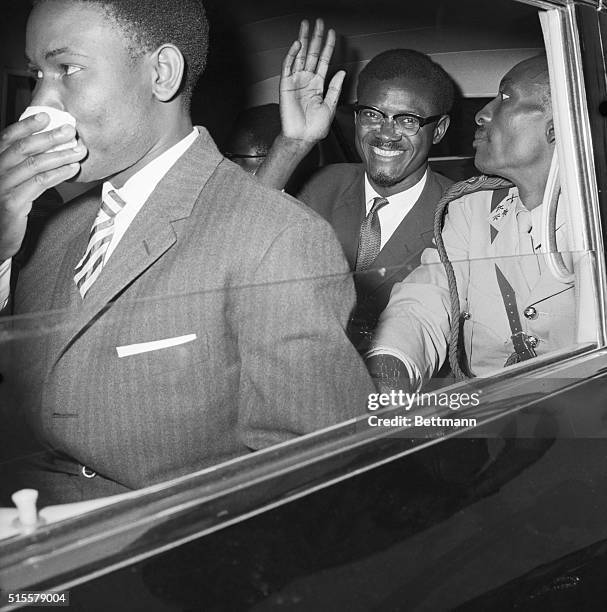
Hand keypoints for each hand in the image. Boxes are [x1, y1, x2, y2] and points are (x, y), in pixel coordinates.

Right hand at [0, 113, 86, 260]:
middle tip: (70, 131)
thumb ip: (22, 168)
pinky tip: (72, 169)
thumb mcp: (12, 184)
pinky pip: (39, 183)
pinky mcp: (12, 202)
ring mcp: (2, 186)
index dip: (26, 125)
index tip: (46, 116)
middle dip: (49, 137)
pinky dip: (57, 174)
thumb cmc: (6, 210)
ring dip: (60, 156)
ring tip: (78, 151)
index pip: (8, 138)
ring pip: (33, 164)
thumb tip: (49, 150)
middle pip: (23, 148)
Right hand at [280, 18, 345, 143]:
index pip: (324, 60)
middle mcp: (307, 80)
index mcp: (318, 84)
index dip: (328, 46)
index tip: (333, 33)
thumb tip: (342, 72)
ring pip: (299, 55)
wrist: (302, 137)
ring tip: (305, 25)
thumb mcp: (330, 106)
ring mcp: (296, 81)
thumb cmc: (315, 127)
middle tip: (318, 22)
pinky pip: (288, 66)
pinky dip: (292, 54)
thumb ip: (335, 88)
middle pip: (311, 53)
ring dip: (303, 40)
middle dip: (315, 37)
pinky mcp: (286, 85)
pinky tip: (298, 44)